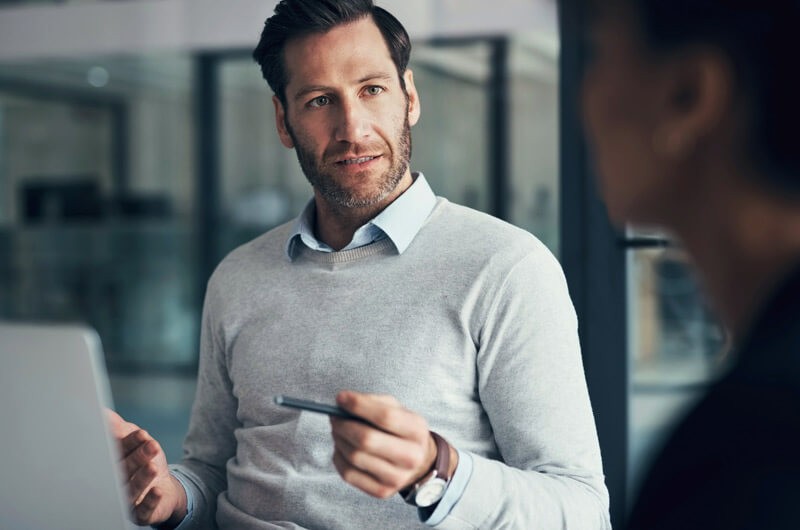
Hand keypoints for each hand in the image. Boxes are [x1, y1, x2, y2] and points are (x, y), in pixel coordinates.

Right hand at [105, 409, 187, 526]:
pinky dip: (150, 501)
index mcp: (111, 463)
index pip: (117, 452)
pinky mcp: (140, 514)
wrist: (163, 489)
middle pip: (124, 471)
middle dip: (136, 459)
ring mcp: (126, 500)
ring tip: (153, 467)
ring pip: (132, 490)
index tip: (142, 434)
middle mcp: (115, 483)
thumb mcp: (134, 440)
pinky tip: (157, 492)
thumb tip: (103, 413)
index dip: (130, 443)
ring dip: (143, 479)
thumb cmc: (142, 461)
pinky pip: (144, 510)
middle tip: (151, 447)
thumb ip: (119, 428)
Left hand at [330, 391, 452, 499]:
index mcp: (417, 430)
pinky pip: (349, 474)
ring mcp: (397, 477)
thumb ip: (372, 401)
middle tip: (334, 417)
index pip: (385, 416)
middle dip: (343, 425)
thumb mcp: (396, 409)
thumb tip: (342, 402)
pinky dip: (339, 457)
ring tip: (338, 431)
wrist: (417, 462)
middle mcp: (411, 456)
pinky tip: (342, 448)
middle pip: (367, 439)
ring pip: (355, 457)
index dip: (359, 406)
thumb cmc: (400, 430)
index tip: (341, 398)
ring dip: (339, 440)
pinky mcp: (382, 491)